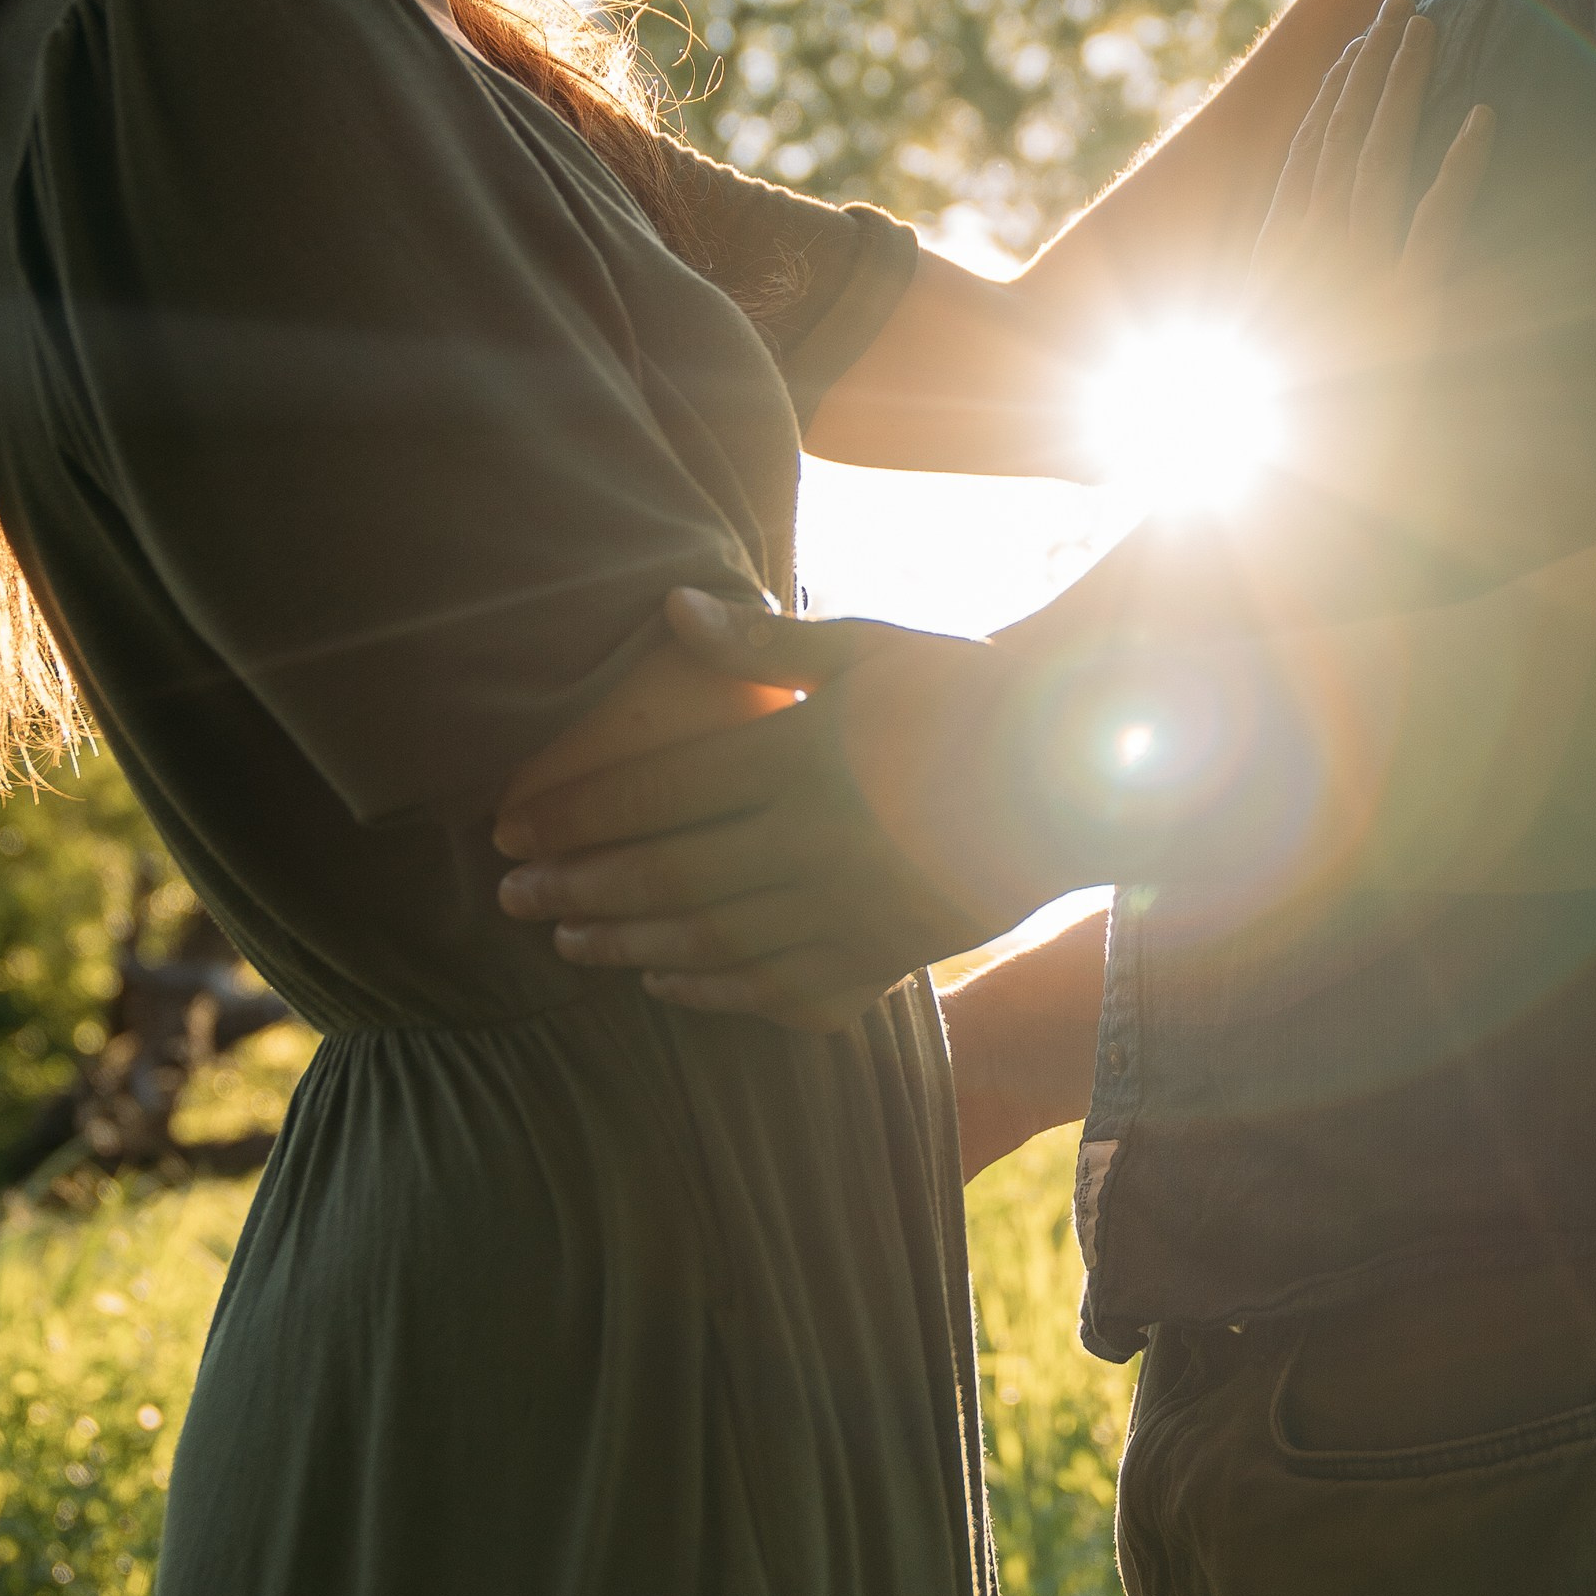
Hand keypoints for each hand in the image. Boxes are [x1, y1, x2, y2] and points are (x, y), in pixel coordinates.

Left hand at [494, 593, 1080, 1029]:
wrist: (1087, 768)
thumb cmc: (972, 690)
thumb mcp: (871, 647)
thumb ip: (764, 641)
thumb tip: (667, 607)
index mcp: (802, 756)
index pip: (661, 790)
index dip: (577, 813)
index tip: (510, 827)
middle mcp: (816, 840)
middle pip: (672, 874)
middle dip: (581, 887)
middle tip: (509, 899)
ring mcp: (852, 905)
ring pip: (717, 939)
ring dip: (630, 943)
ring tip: (567, 941)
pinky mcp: (888, 951)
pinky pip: (783, 985)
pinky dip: (717, 988)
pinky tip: (666, 982)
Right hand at [1245, 0, 1491, 540]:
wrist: (1276, 515)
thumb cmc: (1269, 464)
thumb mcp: (1271, 387)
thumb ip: (1278, 341)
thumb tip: (1278, 326)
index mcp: (1277, 273)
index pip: (1304, 165)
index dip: (1332, 102)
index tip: (1354, 53)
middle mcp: (1309, 264)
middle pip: (1343, 142)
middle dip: (1371, 69)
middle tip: (1400, 6)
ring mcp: (1354, 283)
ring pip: (1381, 161)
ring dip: (1405, 90)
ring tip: (1429, 28)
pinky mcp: (1406, 315)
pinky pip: (1438, 225)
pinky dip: (1461, 169)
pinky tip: (1484, 119)